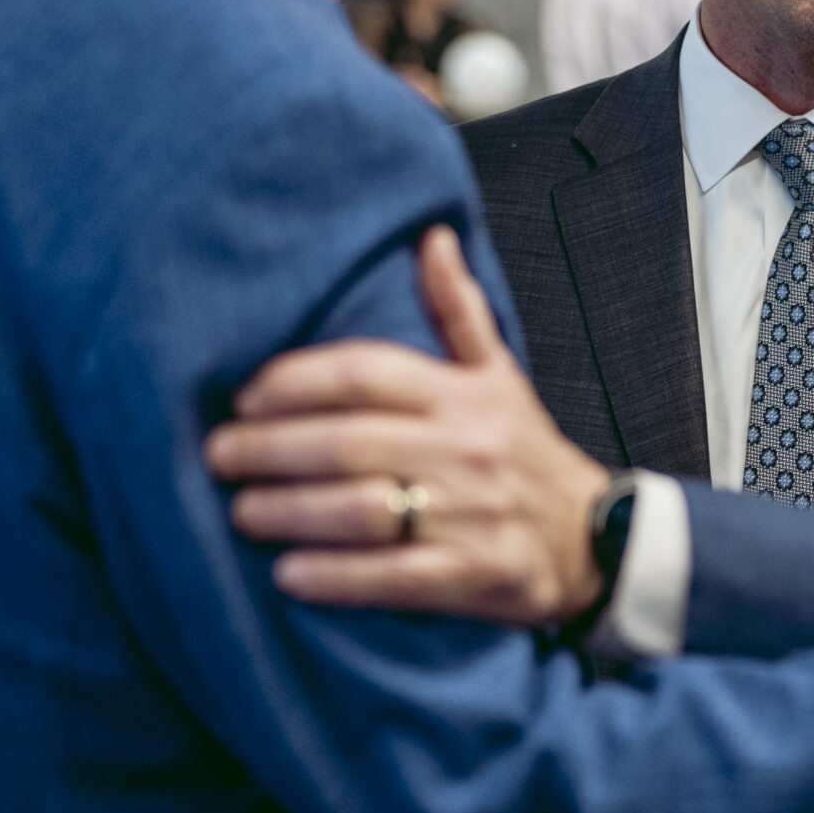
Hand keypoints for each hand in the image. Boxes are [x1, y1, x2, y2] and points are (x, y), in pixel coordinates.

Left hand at [206, 225, 610, 622]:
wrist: (596, 540)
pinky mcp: (476, 573)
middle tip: (217, 456)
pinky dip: (336, 576)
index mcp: (462, 393)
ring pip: (364, 507)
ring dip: (291, 510)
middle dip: (271, 448)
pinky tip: (289, 573)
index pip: (365, 373)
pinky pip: (394, 576)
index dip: (294, 382)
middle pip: (350, 441)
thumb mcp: (498, 374)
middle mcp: (466, 446)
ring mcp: (472, 512)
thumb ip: (457, 309)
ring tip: (240, 511)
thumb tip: (432, 236)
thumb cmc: (524, 452)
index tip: (243, 398)